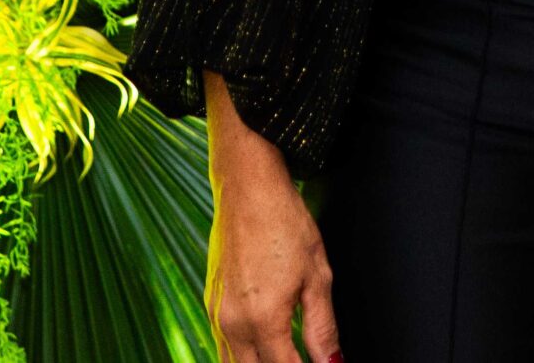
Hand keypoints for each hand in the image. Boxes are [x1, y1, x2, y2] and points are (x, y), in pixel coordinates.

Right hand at [205, 75, 341, 362]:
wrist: (247, 188)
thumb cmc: (285, 223)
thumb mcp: (317, 275)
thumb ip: (323, 327)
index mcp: (263, 318)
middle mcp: (233, 323)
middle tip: (302, 359)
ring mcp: (217, 315)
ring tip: (286, 355)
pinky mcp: (211, 304)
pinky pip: (223, 347)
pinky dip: (242, 357)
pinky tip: (263, 349)